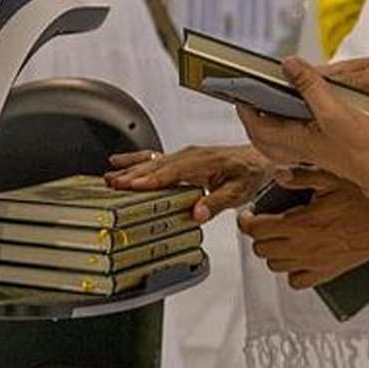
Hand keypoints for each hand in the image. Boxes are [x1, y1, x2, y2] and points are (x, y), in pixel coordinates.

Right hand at [104, 145, 271, 224]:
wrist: (258, 160)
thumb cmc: (249, 174)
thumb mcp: (238, 192)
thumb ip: (217, 203)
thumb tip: (197, 212)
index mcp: (202, 162)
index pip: (171, 172)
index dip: (151, 180)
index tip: (133, 186)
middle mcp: (190, 156)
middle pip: (156, 165)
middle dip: (133, 175)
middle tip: (112, 184)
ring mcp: (184, 155)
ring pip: (152, 160)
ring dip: (130, 168)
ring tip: (110, 176)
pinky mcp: (182, 158)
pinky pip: (155, 156)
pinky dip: (137, 159)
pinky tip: (121, 162)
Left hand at [237, 172, 368, 288]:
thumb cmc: (365, 198)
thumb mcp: (331, 177)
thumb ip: (300, 175)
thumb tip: (277, 175)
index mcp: (300, 222)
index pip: (256, 229)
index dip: (246, 222)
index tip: (248, 215)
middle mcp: (304, 245)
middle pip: (261, 249)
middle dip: (258, 236)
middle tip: (265, 224)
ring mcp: (314, 262)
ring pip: (275, 266)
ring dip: (273, 253)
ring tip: (281, 239)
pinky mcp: (327, 272)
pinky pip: (298, 282)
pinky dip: (293, 273)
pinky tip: (298, 258)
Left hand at [238, 57, 368, 200]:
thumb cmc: (365, 147)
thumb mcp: (335, 109)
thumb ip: (310, 86)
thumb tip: (287, 65)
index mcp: (297, 141)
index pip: (257, 127)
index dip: (245, 110)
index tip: (239, 93)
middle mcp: (302, 149)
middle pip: (264, 139)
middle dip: (253, 120)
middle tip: (250, 100)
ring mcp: (316, 153)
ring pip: (281, 142)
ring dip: (272, 125)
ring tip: (271, 103)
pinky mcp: (330, 152)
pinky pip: (299, 141)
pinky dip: (293, 127)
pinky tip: (303, 114)